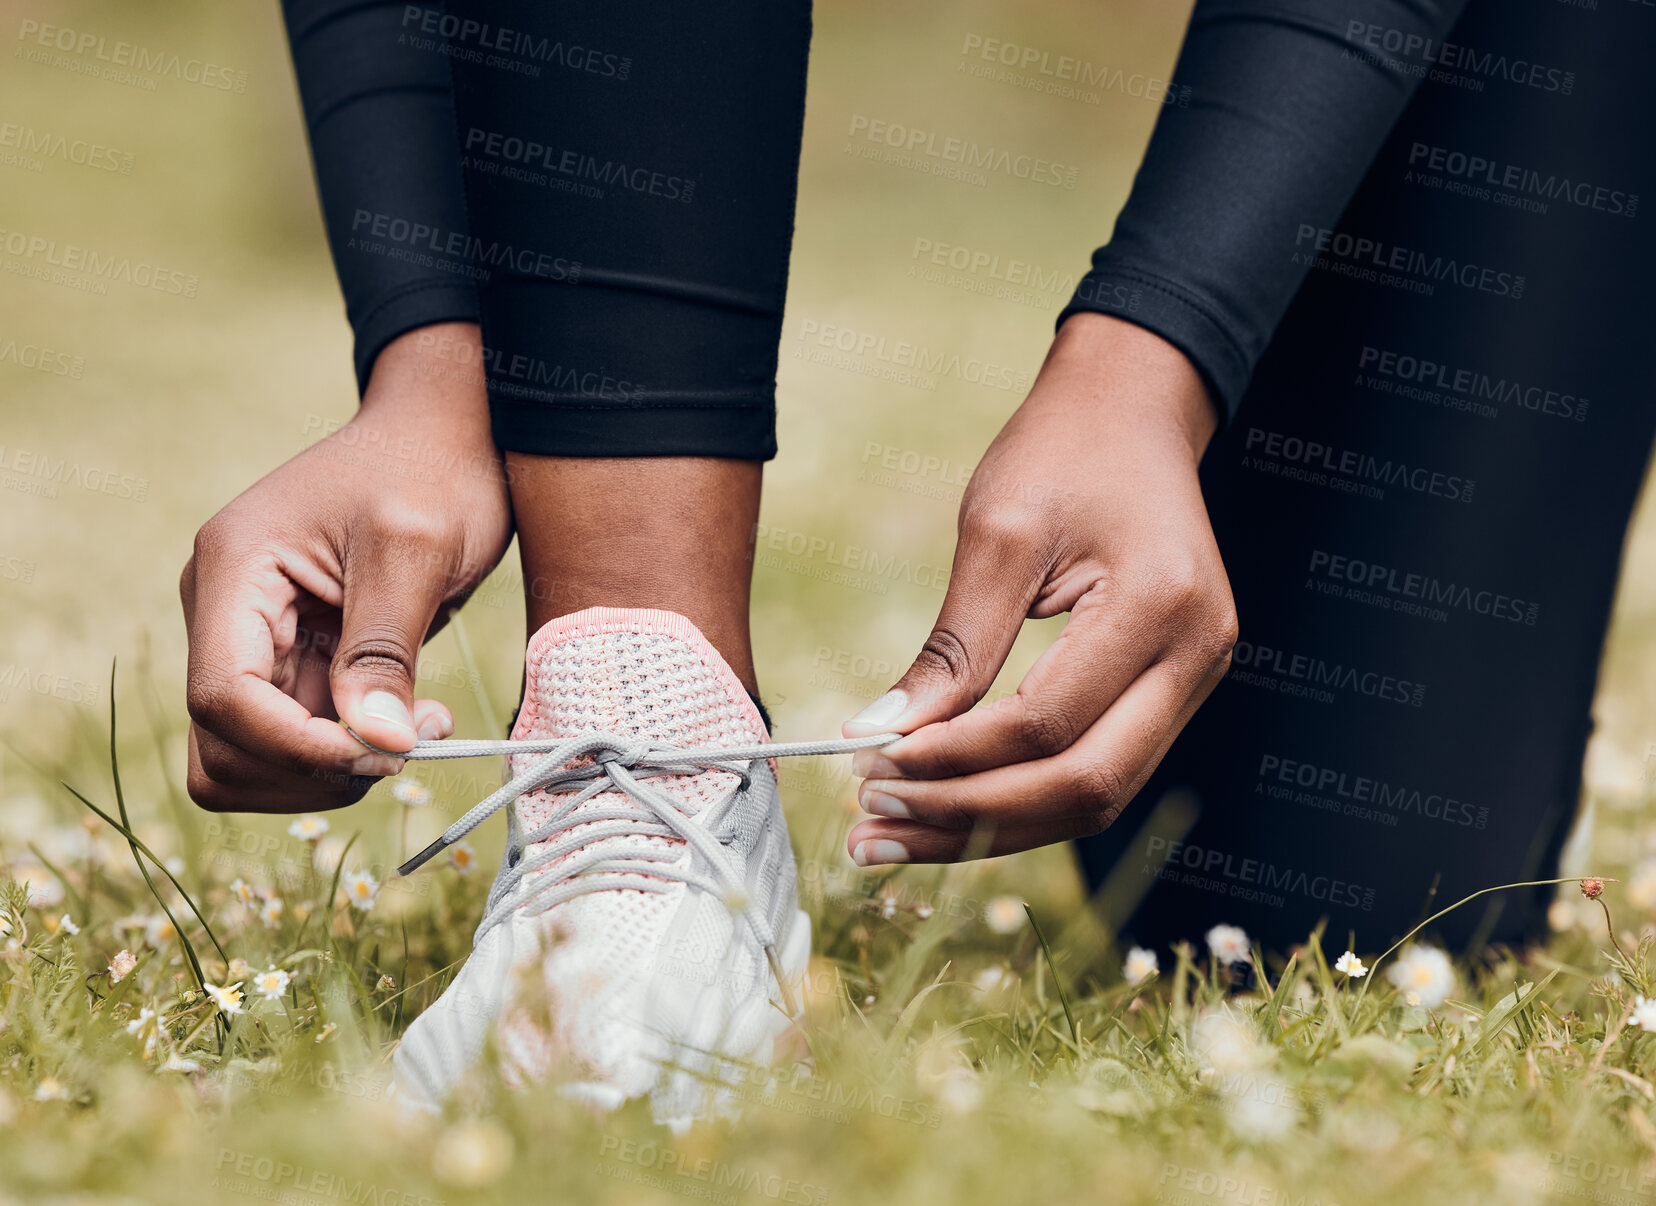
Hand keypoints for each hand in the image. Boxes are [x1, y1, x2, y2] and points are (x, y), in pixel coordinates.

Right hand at [179, 323, 511, 810]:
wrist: (448, 436)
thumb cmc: (432, 469)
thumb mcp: (417, 549)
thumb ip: (385, 647)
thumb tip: (374, 745)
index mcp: (234, 569)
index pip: (221, 696)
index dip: (295, 746)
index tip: (384, 753)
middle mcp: (226, 609)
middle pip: (225, 742)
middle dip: (312, 765)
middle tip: (407, 741)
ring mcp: (257, 638)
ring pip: (254, 754)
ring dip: (332, 767)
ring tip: (415, 728)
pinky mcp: (296, 658)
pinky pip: (297, 736)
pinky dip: (350, 748)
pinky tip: (411, 718)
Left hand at [841, 313, 1236, 863]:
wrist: (1132, 410)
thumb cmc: (1063, 452)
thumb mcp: (997, 532)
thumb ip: (952, 644)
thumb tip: (881, 735)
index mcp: (1161, 606)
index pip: (1048, 723)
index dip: (955, 758)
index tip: (870, 765)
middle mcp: (1198, 658)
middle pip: (1086, 787)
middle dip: (971, 818)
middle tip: (872, 825)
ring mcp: (1195, 681)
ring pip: (1095, 799)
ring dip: (991, 827)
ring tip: (893, 836)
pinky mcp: (1171, 692)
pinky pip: (1097, 770)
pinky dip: (1019, 798)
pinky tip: (946, 806)